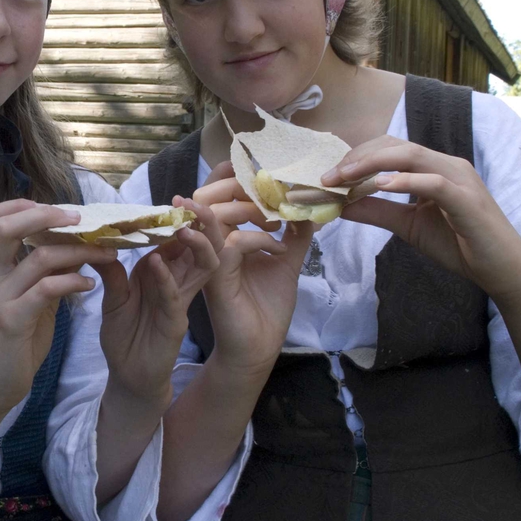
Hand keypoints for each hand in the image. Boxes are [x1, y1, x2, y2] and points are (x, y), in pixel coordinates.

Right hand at [0, 200, 115, 416]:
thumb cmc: (12, 343)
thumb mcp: (29, 301)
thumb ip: (44, 273)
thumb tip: (73, 244)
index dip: (23, 206)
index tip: (59, 212)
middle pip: (2, 225)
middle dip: (44, 215)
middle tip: (79, 221)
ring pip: (37, 257)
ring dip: (79, 251)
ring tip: (105, 253)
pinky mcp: (11, 322)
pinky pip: (46, 290)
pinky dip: (72, 282)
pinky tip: (90, 286)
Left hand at [92, 198, 221, 408]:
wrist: (128, 377)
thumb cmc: (124, 336)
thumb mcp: (113, 298)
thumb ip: (111, 272)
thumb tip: (98, 241)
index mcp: (162, 273)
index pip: (176, 241)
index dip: (176, 220)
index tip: (173, 198)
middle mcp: (176, 283)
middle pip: (197, 248)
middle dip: (198, 225)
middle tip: (189, 203)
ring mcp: (180, 302)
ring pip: (199, 268)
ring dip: (192, 246)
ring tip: (181, 226)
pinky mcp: (176, 323)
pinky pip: (176, 296)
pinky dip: (166, 278)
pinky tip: (156, 262)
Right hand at [194, 163, 310, 373]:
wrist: (259, 347)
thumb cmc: (266, 306)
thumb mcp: (286, 262)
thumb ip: (295, 233)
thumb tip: (311, 206)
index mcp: (223, 235)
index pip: (217, 191)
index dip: (233, 174)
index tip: (268, 173)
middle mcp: (210, 243)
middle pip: (210, 195)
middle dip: (241, 186)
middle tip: (274, 194)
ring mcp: (210, 258)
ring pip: (215, 215)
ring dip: (249, 209)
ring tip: (276, 220)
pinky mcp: (216, 276)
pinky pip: (232, 243)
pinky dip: (258, 239)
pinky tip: (279, 248)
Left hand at [323, 135, 520, 297]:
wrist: (500, 269)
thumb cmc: (458, 244)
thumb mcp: (407, 226)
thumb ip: (376, 212)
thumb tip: (340, 205)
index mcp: (433, 168)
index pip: (389, 149)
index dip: (356, 157)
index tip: (326, 175)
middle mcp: (447, 166)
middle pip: (396, 146)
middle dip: (357, 158)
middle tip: (327, 177)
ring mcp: (459, 179)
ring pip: (412, 157)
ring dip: (373, 165)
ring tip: (344, 178)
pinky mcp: (468, 200)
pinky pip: (434, 182)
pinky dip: (406, 181)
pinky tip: (380, 186)